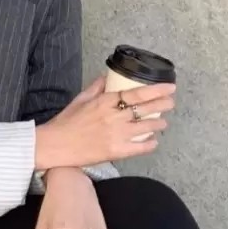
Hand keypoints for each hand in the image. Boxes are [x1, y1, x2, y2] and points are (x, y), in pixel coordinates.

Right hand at [34, 74, 175, 170]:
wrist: (56, 145)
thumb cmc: (66, 122)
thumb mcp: (80, 99)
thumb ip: (95, 87)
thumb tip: (106, 77)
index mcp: (104, 102)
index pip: (136, 94)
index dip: (156, 90)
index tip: (169, 88)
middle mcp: (113, 117)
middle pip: (145, 109)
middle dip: (162, 104)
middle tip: (171, 102)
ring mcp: (116, 135)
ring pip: (146, 128)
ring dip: (158, 124)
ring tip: (163, 122)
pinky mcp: (116, 151)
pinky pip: (140, 148)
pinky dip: (150, 144)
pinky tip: (153, 141)